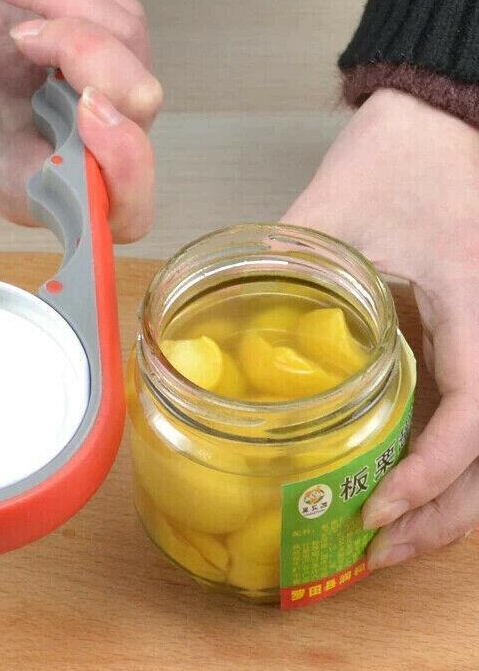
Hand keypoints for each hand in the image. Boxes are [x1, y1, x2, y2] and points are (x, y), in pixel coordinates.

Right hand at [0, 0, 161, 242]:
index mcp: (55, 191)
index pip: (127, 204)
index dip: (123, 163)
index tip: (85, 108)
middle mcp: (98, 150)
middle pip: (139, 103)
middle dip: (82, 49)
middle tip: (18, 33)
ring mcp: (115, 98)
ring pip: (132, 43)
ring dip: (69, 1)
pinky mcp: (119, 52)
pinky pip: (122, 9)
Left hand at [283, 88, 478, 569]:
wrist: (446, 119)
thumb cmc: (403, 151)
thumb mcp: (337, 203)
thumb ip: (283, 259)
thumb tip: (218, 314)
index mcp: (478, 296)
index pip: (476, 408)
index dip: (432, 474)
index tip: (378, 510)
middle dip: (442, 513)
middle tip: (378, 550)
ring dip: (446, 498)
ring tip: (388, 535)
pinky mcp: (473, 338)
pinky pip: (468, 412)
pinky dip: (440, 458)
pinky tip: (398, 479)